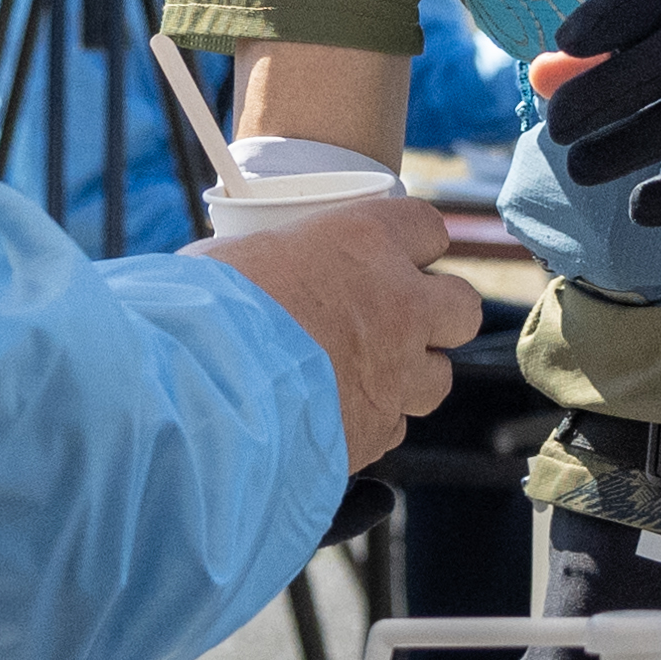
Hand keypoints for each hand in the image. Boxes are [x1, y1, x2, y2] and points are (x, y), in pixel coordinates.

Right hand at [206, 192, 475, 473]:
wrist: (198, 393)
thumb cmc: (202, 311)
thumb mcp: (235, 258)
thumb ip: (276, 261)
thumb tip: (263, 270)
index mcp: (364, 242)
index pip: (428, 228)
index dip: (414, 243)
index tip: (397, 254)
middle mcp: (398, 305)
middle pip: (462, 307)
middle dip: (438, 316)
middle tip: (397, 321)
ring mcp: (395, 374)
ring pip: (437, 377)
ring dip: (409, 376)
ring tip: (361, 376)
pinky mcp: (377, 431)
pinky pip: (394, 426)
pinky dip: (372, 422)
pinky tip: (333, 416)